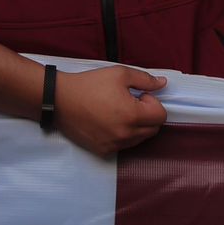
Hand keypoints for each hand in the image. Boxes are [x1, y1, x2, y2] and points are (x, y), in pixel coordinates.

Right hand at [53, 66, 167, 156]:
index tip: (139, 95)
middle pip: (153, 130)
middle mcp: (125, 135)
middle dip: (149, 115)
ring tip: (121, 111)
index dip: (154, 102)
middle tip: (132, 102)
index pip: (161, 116)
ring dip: (138, 126)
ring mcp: (113, 145)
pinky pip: (123, 146)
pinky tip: (111, 121)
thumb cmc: (90, 85)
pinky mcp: (102, 150)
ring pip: (139, 139)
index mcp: (132, 116)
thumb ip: (146, 80)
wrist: (60, 100)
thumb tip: (163, 84)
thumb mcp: (121, 74)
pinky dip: (124, 135)